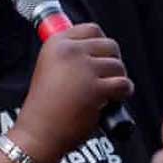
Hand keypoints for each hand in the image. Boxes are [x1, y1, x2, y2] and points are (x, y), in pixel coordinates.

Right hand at [9, 23, 132, 162]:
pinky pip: (124, 84)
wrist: (38, 134)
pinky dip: (124, 93)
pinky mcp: (95, 89)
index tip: (100, 59)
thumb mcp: (50, 68)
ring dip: (118, 79)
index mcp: (55, 43)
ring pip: (118, 66)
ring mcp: (83, 69)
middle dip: (112, 62)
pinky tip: (113, 101)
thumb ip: (71, 55)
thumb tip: (101, 48)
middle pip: (109, 45)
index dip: (101, 44)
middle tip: (105, 79)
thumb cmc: (46, 106)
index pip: (92, 29)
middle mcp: (69, 51)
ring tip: (107, 93)